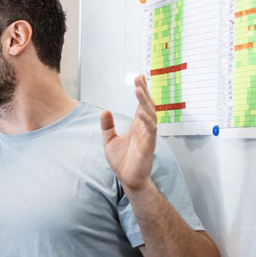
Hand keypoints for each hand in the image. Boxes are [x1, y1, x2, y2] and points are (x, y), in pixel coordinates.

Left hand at [100, 74, 157, 192]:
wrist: (127, 178)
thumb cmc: (122, 161)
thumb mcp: (109, 141)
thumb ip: (107, 126)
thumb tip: (105, 111)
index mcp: (136, 126)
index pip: (140, 105)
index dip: (141, 91)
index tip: (140, 77)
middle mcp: (144, 129)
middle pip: (147, 106)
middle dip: (144, 92)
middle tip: (140, 79)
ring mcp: (147, 137)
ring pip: (150, 116)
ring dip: (145, 103)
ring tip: (139, 90)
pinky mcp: (148, 147)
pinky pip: (150, 132)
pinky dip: (147, 121)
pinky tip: (142, 113)